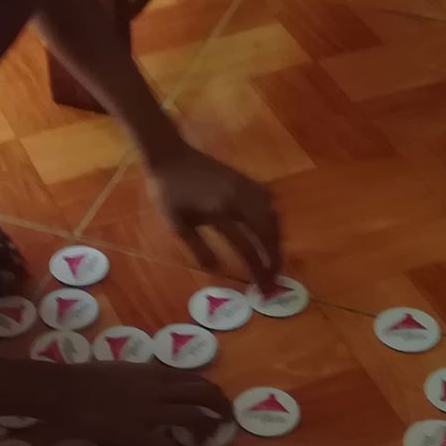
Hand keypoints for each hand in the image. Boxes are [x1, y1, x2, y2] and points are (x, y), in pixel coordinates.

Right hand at [40, 364, 231, 445]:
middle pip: (203, 393)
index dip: (208, 390)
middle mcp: (158, 389)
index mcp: (153, 372)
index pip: (193, 378)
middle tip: (226, 418)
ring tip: (211, 437)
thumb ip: (139, 377)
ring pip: (194, 415)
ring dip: (207, 427)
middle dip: (220, 405)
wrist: (64, 391)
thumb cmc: (85, 377)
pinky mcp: (139, 433)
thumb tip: (147, 383)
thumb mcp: (119, 369)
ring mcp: (150, 411)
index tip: (213, 401)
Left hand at [147, 143, 281, 293]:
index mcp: (219, 213)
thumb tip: (218, 270)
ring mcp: (246, 187)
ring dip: (276, 240)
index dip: (257, 271)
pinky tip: (270, 230)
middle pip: (267, 233)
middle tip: (273, 280)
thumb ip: (198, 248)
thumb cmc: (168, 191)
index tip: (263, 290)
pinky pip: (268, 201)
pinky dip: (273, 219)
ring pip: (273, 217)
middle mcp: (239, 199)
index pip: (247, 248)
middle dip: (274, 259)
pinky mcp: (246, 179)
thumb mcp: (177, 225)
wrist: (170, 155)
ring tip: (273, 259)